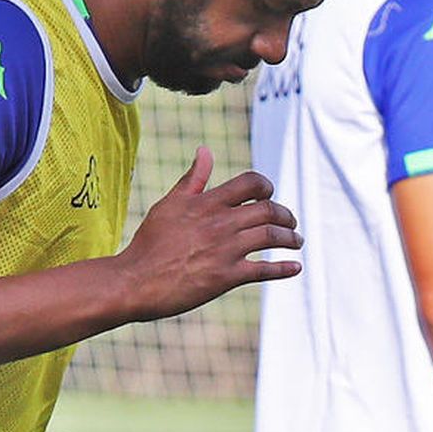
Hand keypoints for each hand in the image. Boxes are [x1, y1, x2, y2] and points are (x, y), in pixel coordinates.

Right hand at [119, 148, 300, 319]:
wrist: (136, 281)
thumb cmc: (149, 243)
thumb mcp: (170, 205)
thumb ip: (192, 179)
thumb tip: (205, 150)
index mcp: (208, 202)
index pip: (251, 183)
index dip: (266, 187)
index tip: (270, 195)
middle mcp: (221, 222)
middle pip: (268, 210)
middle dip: (286, 215)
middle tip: (291, 222)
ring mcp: (226, 249)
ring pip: (271, 236)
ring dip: (290, 238)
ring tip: (296, 241)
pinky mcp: (227, 277)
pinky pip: (264, 270)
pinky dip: (283, 268)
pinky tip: (295, 267)